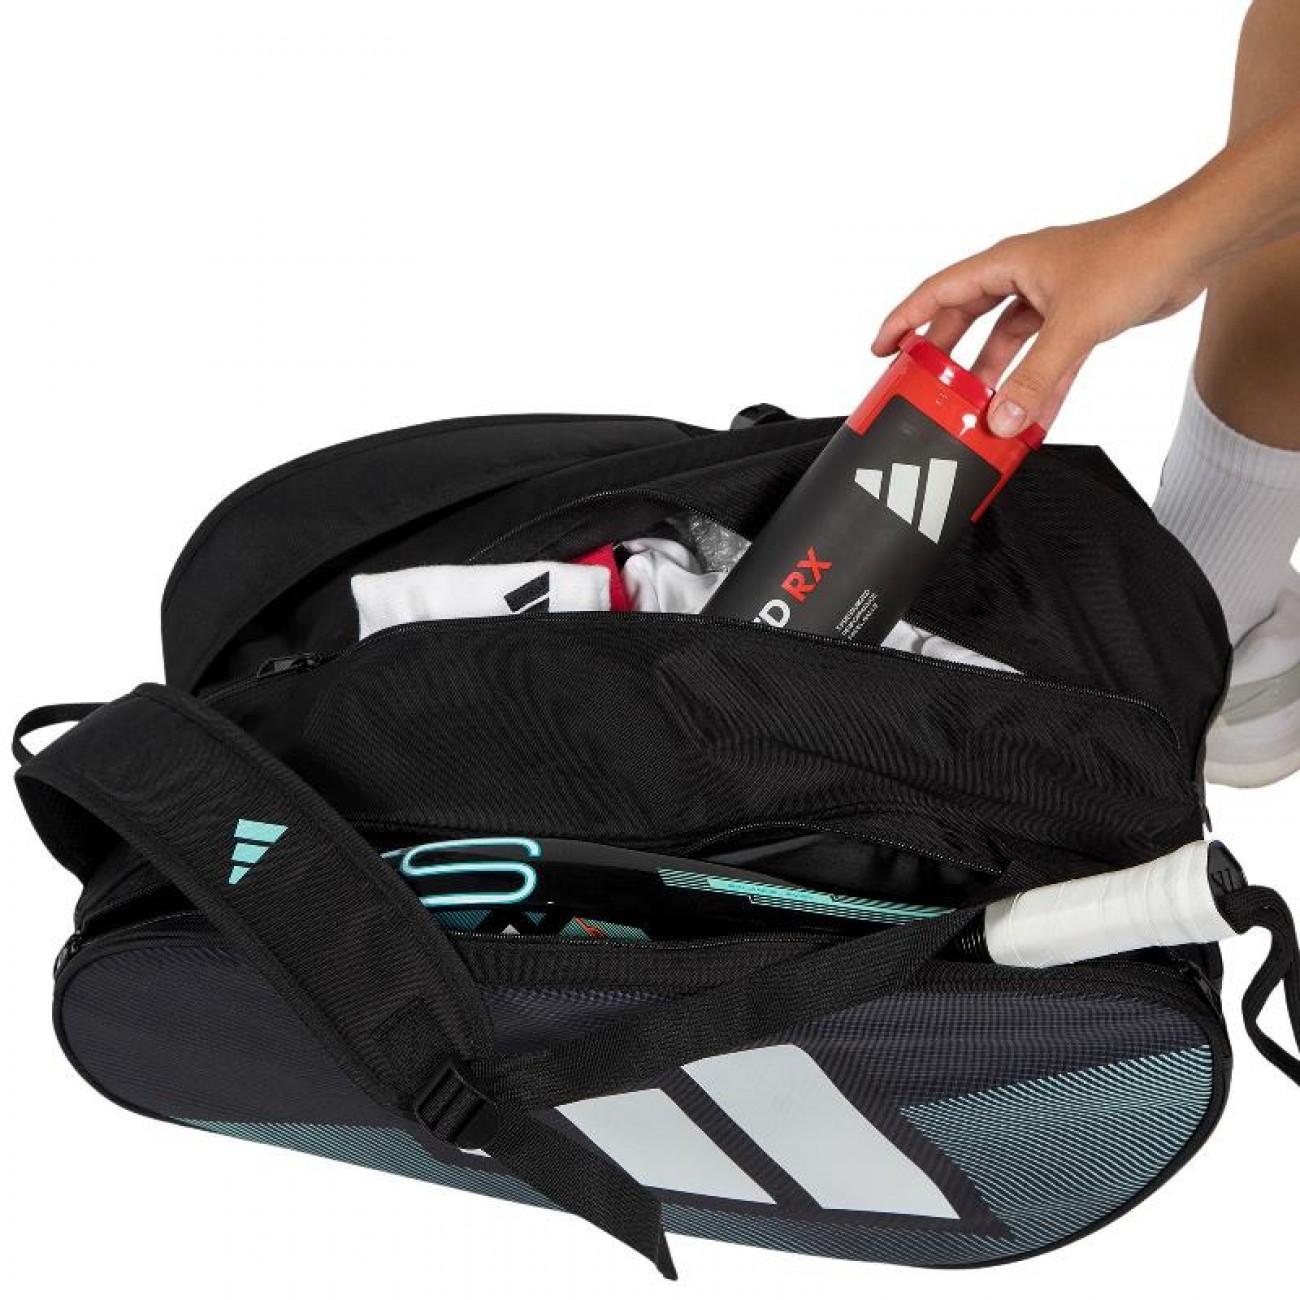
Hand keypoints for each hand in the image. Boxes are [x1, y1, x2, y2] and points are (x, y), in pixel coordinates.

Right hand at [872, 207, 1210, 434]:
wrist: (1194, 246)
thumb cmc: (1136, 256)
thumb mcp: (1074, 326)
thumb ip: (1035, 378)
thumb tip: (1002, 422)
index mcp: (1008, 261)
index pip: (939, 292)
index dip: (905, 320)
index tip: (880, 348)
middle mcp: (1024, 275)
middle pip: (966, 318)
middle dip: (945, 354)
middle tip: (921, 384)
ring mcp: (1051, 295)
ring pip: (1005, 340)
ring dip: (992, 376)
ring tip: (974, 410)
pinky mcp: (1078, 315)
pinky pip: (1042, 354)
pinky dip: (1035, 382)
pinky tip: (1030, 414)